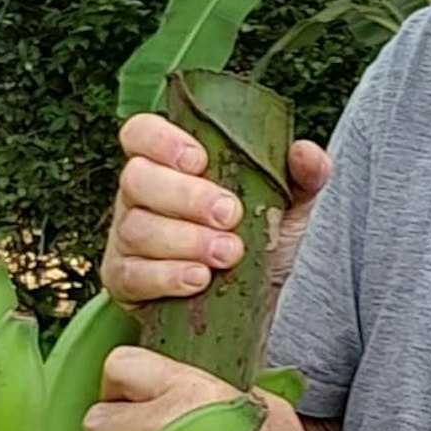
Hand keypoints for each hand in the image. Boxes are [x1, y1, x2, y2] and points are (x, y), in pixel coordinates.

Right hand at [101, 112, 331, 306]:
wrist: (251, 299)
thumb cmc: (257, 235)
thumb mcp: (287, 202)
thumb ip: (303, 173)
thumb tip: (304, 152)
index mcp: (168, 161)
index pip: (141, 132)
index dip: (161, 140)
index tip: (200, 160)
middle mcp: (139, 193)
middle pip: (137, 178)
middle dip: (186, 197)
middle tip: (230, 215)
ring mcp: (126, 236)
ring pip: (136, 228)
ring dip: (185, 240)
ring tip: (228, 253)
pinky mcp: (125, 279)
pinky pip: (132, 274)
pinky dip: (167, 276)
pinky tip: (198, 278)